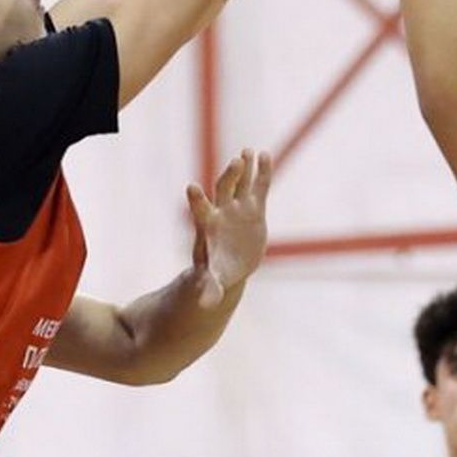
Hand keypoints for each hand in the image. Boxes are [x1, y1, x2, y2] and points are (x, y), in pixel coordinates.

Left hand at [187, 149, 272, 308]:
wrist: (230, 264)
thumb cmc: (217, 271)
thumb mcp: (215, 281)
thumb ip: (211, 288)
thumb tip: (206, 305)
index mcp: (209, 226)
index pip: (200, 210)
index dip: (197, 200)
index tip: (191, 187)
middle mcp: (223, 211)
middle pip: (224, 189)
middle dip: (229, 176)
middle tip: (235, 163)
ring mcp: (239, 207)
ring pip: (241, 183)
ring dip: (244, 168)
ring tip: (248, 152)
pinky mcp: (254, 207)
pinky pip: (259, 187)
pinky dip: (263, 172)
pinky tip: (265, 155)